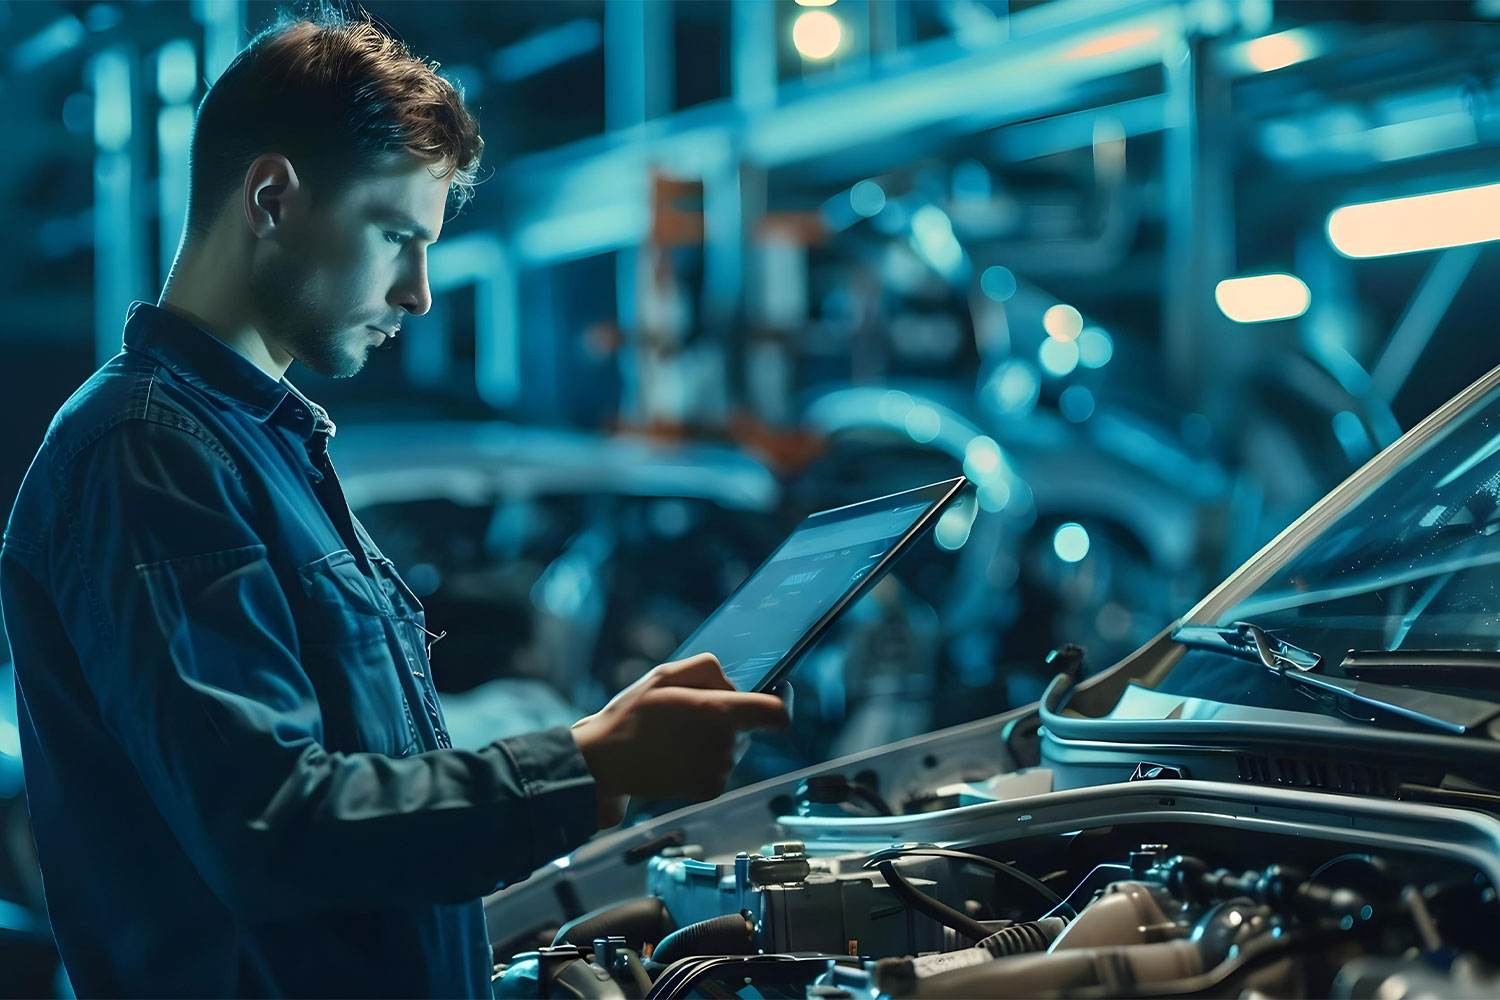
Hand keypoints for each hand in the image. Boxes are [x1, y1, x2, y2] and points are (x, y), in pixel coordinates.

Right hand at [571, 653, 788, 828]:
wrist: (605, 763)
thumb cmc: (632, 714)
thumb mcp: (666, 674)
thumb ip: (708, 669)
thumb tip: (734, 686)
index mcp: (720, 713)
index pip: (778, 713)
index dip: (784, 701)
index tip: (778, 694)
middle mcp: (727, 745)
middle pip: (749, 726)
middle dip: (728, 716)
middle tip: (689, 714)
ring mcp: (720, 771)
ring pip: (734, 746)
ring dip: (715, 738)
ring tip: (676, 735)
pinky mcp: (711, 790)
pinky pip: (721, 767)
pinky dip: (705, 759)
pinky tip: (677, 755)